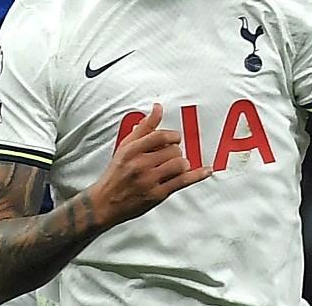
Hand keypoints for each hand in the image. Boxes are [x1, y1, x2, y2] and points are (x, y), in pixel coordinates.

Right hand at [87, 104, 210, 228]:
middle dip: (175, 151)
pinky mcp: (157, 195)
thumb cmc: (116, 173)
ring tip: (175, 165)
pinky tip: (206, 171)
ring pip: (180, 164)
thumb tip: (157, 108)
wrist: (105, 201)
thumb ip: (143, 128)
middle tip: (170, 155)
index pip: (160, 136)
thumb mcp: (125, 147)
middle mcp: (140, 164)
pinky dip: (197, 175)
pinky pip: (183, 182)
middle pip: (173, 150)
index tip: (175, 138)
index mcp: (132, 150)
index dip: (173, 136)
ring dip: (182, 163)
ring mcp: (149, 180)